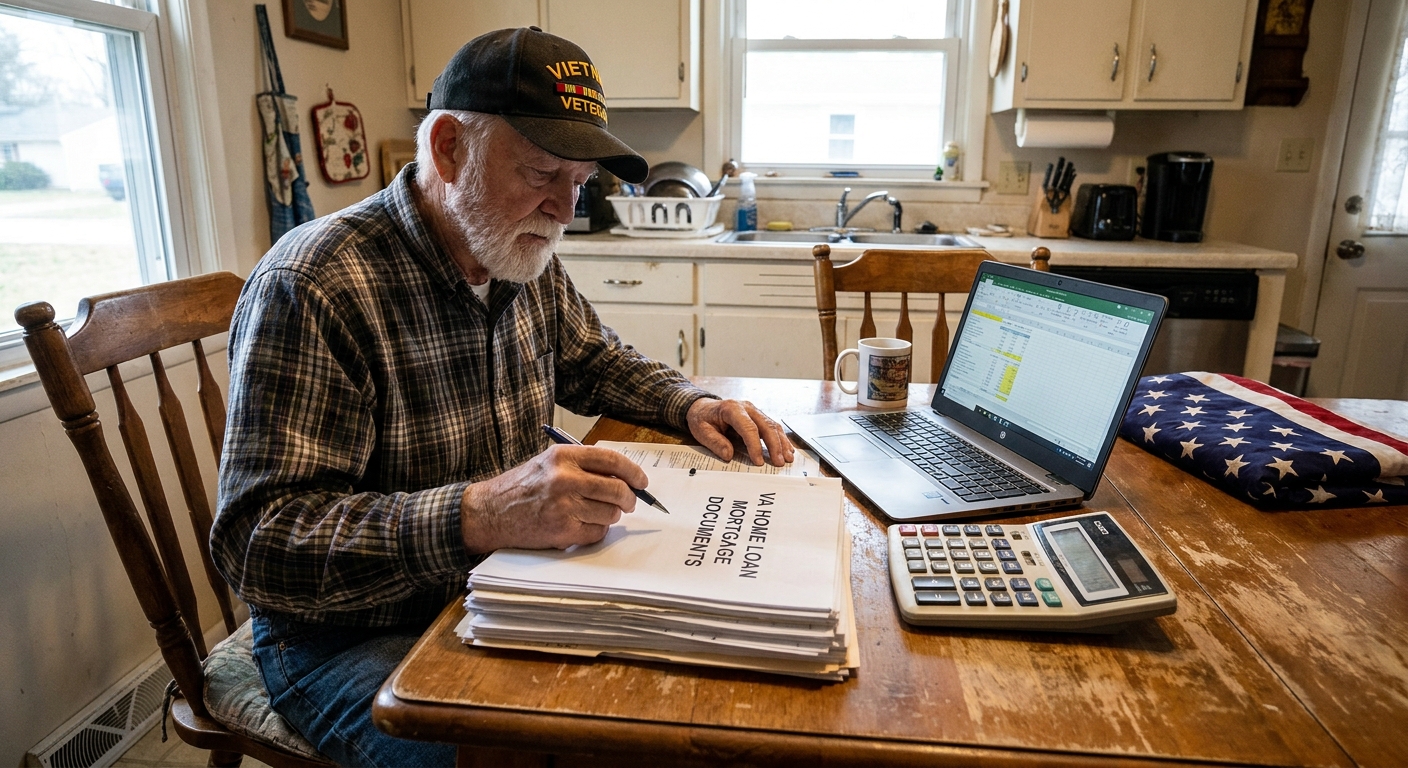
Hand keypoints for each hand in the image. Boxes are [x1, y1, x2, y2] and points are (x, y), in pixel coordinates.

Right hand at [460, 445, 646, 552]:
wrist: (488, 513)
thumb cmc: (521, 487)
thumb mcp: (549, 463)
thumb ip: (582, 466)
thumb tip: (622, 477)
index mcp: (563, 456)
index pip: (612, 460)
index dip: (633, 472)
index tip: (642, 482)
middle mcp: (565, 479)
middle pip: (617, 489)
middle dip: (629, 499)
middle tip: (628, 503)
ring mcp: (564, 506)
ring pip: (610, 513)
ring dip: (610, 516)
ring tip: (594, 513)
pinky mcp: (562, 530)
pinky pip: (597, 533)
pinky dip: (595, 532)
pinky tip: (581, 526)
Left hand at [687, 398, 794, 466]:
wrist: (702, 407)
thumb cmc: (702, 418)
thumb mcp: (701, 431)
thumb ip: (715, 443)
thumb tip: (729, 455)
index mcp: (732, 409)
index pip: (748, 427)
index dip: (755, 445)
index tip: (758, 461)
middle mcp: (746, 407)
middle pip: (766, 425)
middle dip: (774, 445)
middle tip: (779, 462)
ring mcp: (754, 411)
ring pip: (773, 425)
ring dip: (781, 442)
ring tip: (787, 458)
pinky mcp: (758, 416)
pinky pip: (772, 427)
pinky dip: (780, 438)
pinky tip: (787, 449)